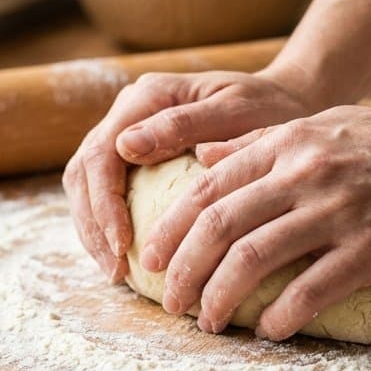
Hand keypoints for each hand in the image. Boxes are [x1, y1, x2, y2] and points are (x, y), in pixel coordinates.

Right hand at [63, 70, 321, 282]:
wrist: (286, 100)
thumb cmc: (269, 107)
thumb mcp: (235, 112)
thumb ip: (182, 125)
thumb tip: (125, 146)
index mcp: (147, 97)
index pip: (103, 154)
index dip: (105, 205)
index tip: (123, 247)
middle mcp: (130, 112)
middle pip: (84, 171)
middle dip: (93, 225)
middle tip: (115, 271)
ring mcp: (129, 133)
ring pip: (86, 184)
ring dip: (94, 231)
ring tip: (115, 273)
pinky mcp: (136, 156)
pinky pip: (106, 192)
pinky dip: (107, 227)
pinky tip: (124, 260)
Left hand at [138, 105, 370, 339]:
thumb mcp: (324, 125)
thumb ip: (262, 141)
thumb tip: (202, 157)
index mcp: (289, 142)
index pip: (208, 186)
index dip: (171, 227)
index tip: (152, 258)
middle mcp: (305, 173)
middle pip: (218, 225)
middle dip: (182, 269)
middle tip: (168, 300)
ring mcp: (338, 212)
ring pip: (252, 259)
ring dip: (219, 297)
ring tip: (207, 321)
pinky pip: (309, 290)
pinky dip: (280, 316)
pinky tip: (267, 330)